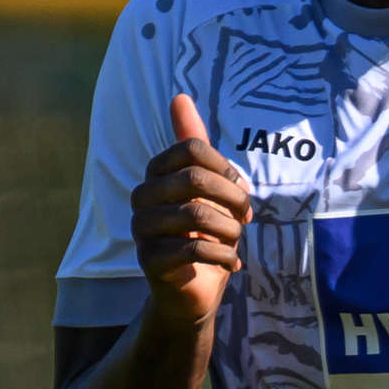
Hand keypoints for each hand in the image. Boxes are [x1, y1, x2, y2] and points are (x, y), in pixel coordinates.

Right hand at [132, 92, 248, 324]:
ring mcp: (141, 230)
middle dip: (233, 198)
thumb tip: (179, 96)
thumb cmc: (203, 235)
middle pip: (195, 179)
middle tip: (247, 218)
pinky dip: (224, 256)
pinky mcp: (149, 261)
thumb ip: (195, 147)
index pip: (191, 149)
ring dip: (230, 230)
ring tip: (236, 242)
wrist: (193, 292)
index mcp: (155, 173)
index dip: (226, 169)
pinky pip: (194, 250)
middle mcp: (141, 197)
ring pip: (196, 215)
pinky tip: (232, 264)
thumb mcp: (206, 189)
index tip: (241, 191)